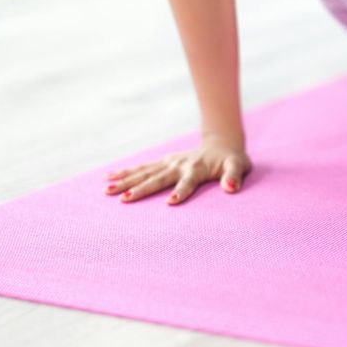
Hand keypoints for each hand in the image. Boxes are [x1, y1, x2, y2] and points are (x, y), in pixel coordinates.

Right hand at [103, 133, 252, 203]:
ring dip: (126, 181)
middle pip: (158, 178)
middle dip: (141, 189)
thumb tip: (231, 188)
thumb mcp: (239, 167)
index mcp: (197, 169)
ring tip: (107, 190)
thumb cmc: (232, 160)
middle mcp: (179, 165)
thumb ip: (234, 176)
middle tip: (124, 200)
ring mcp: (169, 162)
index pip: (188, 182)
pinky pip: (142, 167)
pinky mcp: (163, 162)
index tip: (170, 202)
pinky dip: (126, 172)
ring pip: (144, 172)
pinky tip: (109, 177)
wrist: (222, 144)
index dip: (180, 192)